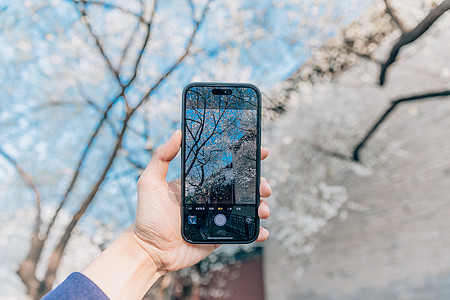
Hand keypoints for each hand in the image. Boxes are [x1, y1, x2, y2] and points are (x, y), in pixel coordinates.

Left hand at [132, 129, 270, 273]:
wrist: (150, 251)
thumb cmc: (147, 216)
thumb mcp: (150, 182)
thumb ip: (161, 157)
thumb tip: (177, 133)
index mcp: (200, 183)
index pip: (226, 167)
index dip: (245, 159)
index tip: (261, 152)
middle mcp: (212, 197)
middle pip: (242, 186)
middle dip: (258, 184)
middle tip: (264, 187)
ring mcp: (218, 216)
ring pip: (246, 207)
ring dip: (260, 206)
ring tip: (263, 210)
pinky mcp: (221, 235)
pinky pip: (242, 231)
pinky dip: (256, 231)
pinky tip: (262, 231)